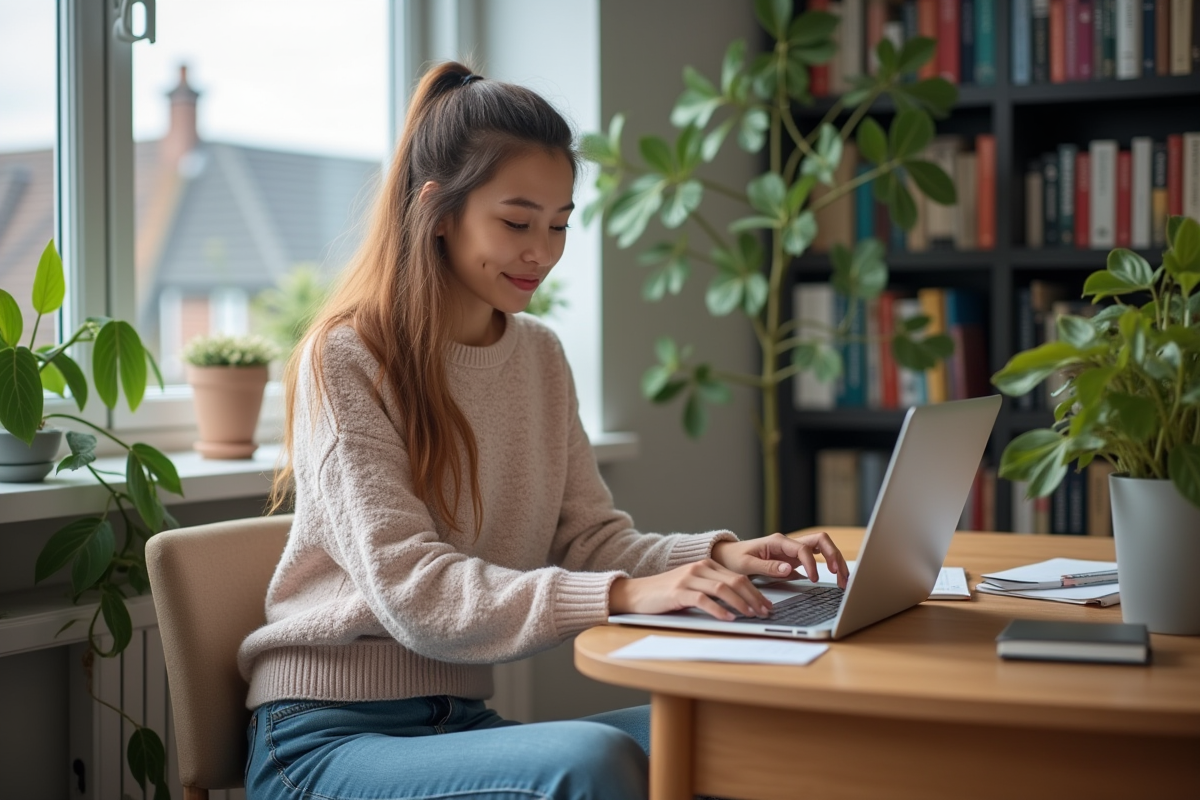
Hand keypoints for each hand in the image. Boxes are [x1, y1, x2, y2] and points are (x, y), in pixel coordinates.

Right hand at [608, 560, 772, 620]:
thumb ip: (713, 589)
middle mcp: (699, 568)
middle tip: (764, 612)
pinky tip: (728, 618)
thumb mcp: (693, 586)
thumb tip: (740, 604)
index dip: (755, 591)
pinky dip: (718, 610)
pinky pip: (704, 600)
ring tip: (751, 615)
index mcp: (706, 565)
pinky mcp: (678, 591)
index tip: (766, 604)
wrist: (638, 593)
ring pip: (723, 589)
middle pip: (735, 581)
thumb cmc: (667, 593)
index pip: (738, 576)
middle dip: (753, 597)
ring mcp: (689, 578)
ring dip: (741, 603)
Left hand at [710, 531, 848, 588]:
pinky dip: (828, 566)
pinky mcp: (794, 559)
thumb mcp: (746, 564)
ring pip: (822, 548)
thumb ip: (768, 567)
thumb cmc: (735, 558)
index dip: (812, 564)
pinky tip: (835, 578)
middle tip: (841, 576)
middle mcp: (789, 544)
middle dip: (834, 556)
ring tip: (845, 579)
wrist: (728, 556)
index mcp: (778, 541)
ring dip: (836, 561)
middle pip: (820, 541)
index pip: (803, 549)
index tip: (814, 579)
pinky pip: (816, 558)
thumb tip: (789, 569)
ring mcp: (793, 550)